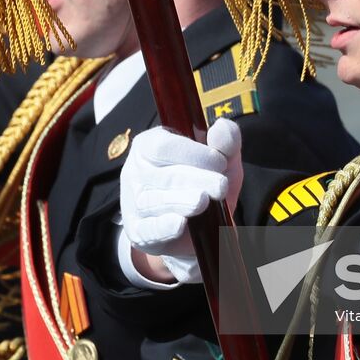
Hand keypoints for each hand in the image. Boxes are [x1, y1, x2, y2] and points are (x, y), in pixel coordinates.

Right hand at [120, 118, 242, 283]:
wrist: (196, 228)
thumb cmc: (205, 184)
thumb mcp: (221, 162)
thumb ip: (226, 142)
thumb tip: (222, 127)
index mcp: (149, 146)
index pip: (163, 146)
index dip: (193, 154)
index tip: (220, 162)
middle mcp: (135, 172)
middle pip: (162, 175)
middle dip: (194, 179)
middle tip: (220, 186)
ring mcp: (133, 204)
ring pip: (154, 202)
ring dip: (181, 201)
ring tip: (203, 202)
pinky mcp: (137, 232)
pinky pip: (148, 229)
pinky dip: (163, 227)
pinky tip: (179, 224)